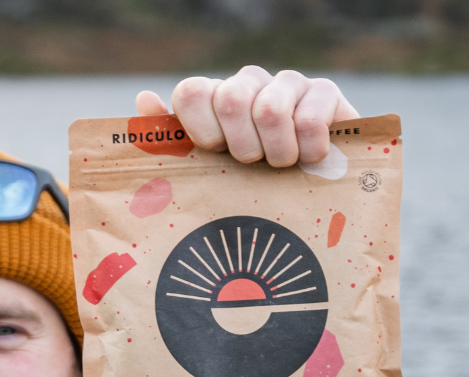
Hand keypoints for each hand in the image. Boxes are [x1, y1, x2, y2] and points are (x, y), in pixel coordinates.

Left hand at [135, 67, 357, 168]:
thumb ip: (173, 143)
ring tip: (283, 166)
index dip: (201, 130)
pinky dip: (309, 149)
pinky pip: (309, 117)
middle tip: (253, 166)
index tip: (216, 155)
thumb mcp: (209, 175)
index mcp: (213, 101)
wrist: (313, 200)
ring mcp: (286, 84)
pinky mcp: (324, 92)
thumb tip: (143, 100)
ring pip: (270, 109)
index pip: (191, 92)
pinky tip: (311, 160)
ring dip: (277, 152)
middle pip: (230, 98)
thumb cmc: (252, 190)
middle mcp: (247, 85)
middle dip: (242, 146)